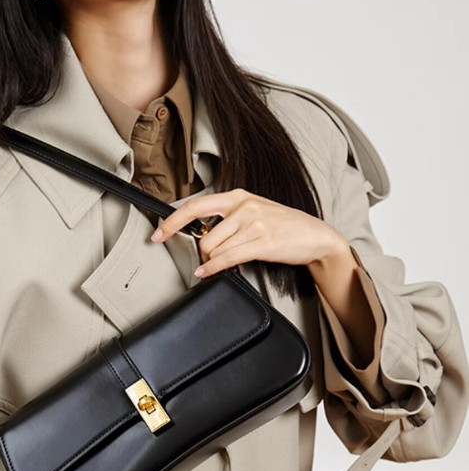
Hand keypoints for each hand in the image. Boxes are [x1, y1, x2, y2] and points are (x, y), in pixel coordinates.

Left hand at [149, 188, 346, 276]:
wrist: (314, 235)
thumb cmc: (281, 226)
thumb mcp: (252, 213)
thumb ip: (226, 220)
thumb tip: (200, 236)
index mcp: (237, 196)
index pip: (194, 206)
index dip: (171, 222)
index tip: (157, 234)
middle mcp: (243, 206)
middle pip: (203, 237)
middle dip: (202, 255)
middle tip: (209, 262)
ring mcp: (254, 223)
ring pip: (214, 250)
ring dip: (213, 264)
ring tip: (224, 266)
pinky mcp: (263, 242)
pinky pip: (227, 259)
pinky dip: (213, 270)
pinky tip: (207, 274)